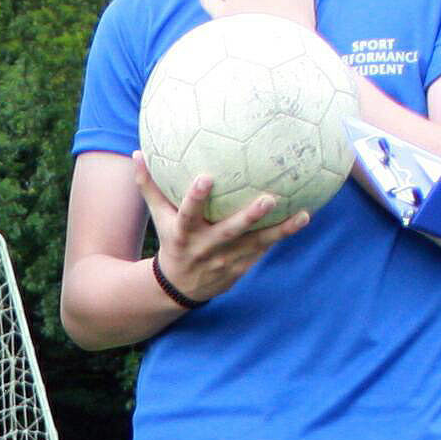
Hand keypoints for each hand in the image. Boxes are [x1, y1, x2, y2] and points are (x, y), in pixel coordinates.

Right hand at [135, 156, 308, 304]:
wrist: (180, 287)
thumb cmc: (171, 241)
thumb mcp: (158, 217)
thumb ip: (149, 186)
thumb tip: (137, 152)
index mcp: (184, 233)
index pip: (187, 213)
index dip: (195, 197)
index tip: (206, 177)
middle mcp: (206, 247)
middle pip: (229, 231)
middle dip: (248, 217)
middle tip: (268, 199)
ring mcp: (227, 259)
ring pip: (256, 243)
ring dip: (279, 230)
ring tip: (302, 215)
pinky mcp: (242, 266)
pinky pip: (264, 249)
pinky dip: (282, 235)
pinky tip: (303, 217)